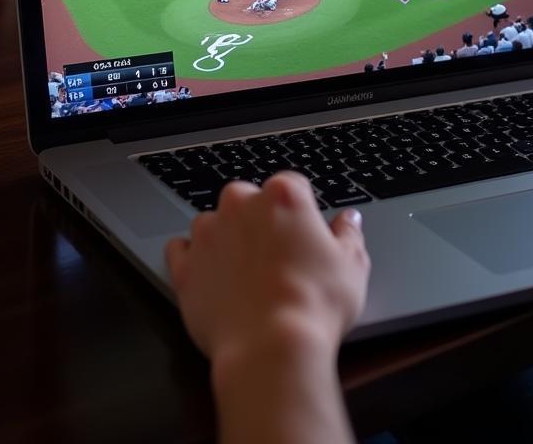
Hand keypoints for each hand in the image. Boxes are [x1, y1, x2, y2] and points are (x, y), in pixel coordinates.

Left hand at [164, 172, 369, 369]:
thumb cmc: (315, 305)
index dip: (300, 211)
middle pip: (249, 199)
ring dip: (226, 238)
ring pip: (214, 222)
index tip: (305, 233)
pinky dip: (193, 257)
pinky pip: (180, 249)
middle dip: (260, 221)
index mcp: (283, 195)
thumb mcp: (352, 266)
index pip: (292, 185)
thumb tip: (348, 221)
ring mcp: (208, 234)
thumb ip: (348, 235)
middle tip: (277, 256)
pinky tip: (210, 274)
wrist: (271, 347)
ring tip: (246, 272)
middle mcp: (241, 204)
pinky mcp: (185, 267)